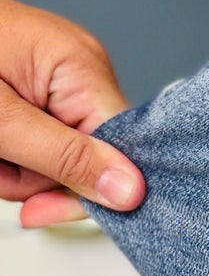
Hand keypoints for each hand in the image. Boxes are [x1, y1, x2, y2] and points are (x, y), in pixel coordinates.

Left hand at [0, 0, 145, 226]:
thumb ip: (63, 158)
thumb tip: (129, 191)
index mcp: (80, 67)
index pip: (121, 146)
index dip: (87, 187)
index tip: (40, 209)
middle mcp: (78, 69)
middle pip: (88, 157)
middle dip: (35, 174)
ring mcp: (56, 78)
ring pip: (57, 157)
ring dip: (13, 167)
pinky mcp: (34, 88)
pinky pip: (37, 139)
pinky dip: (7, 150)